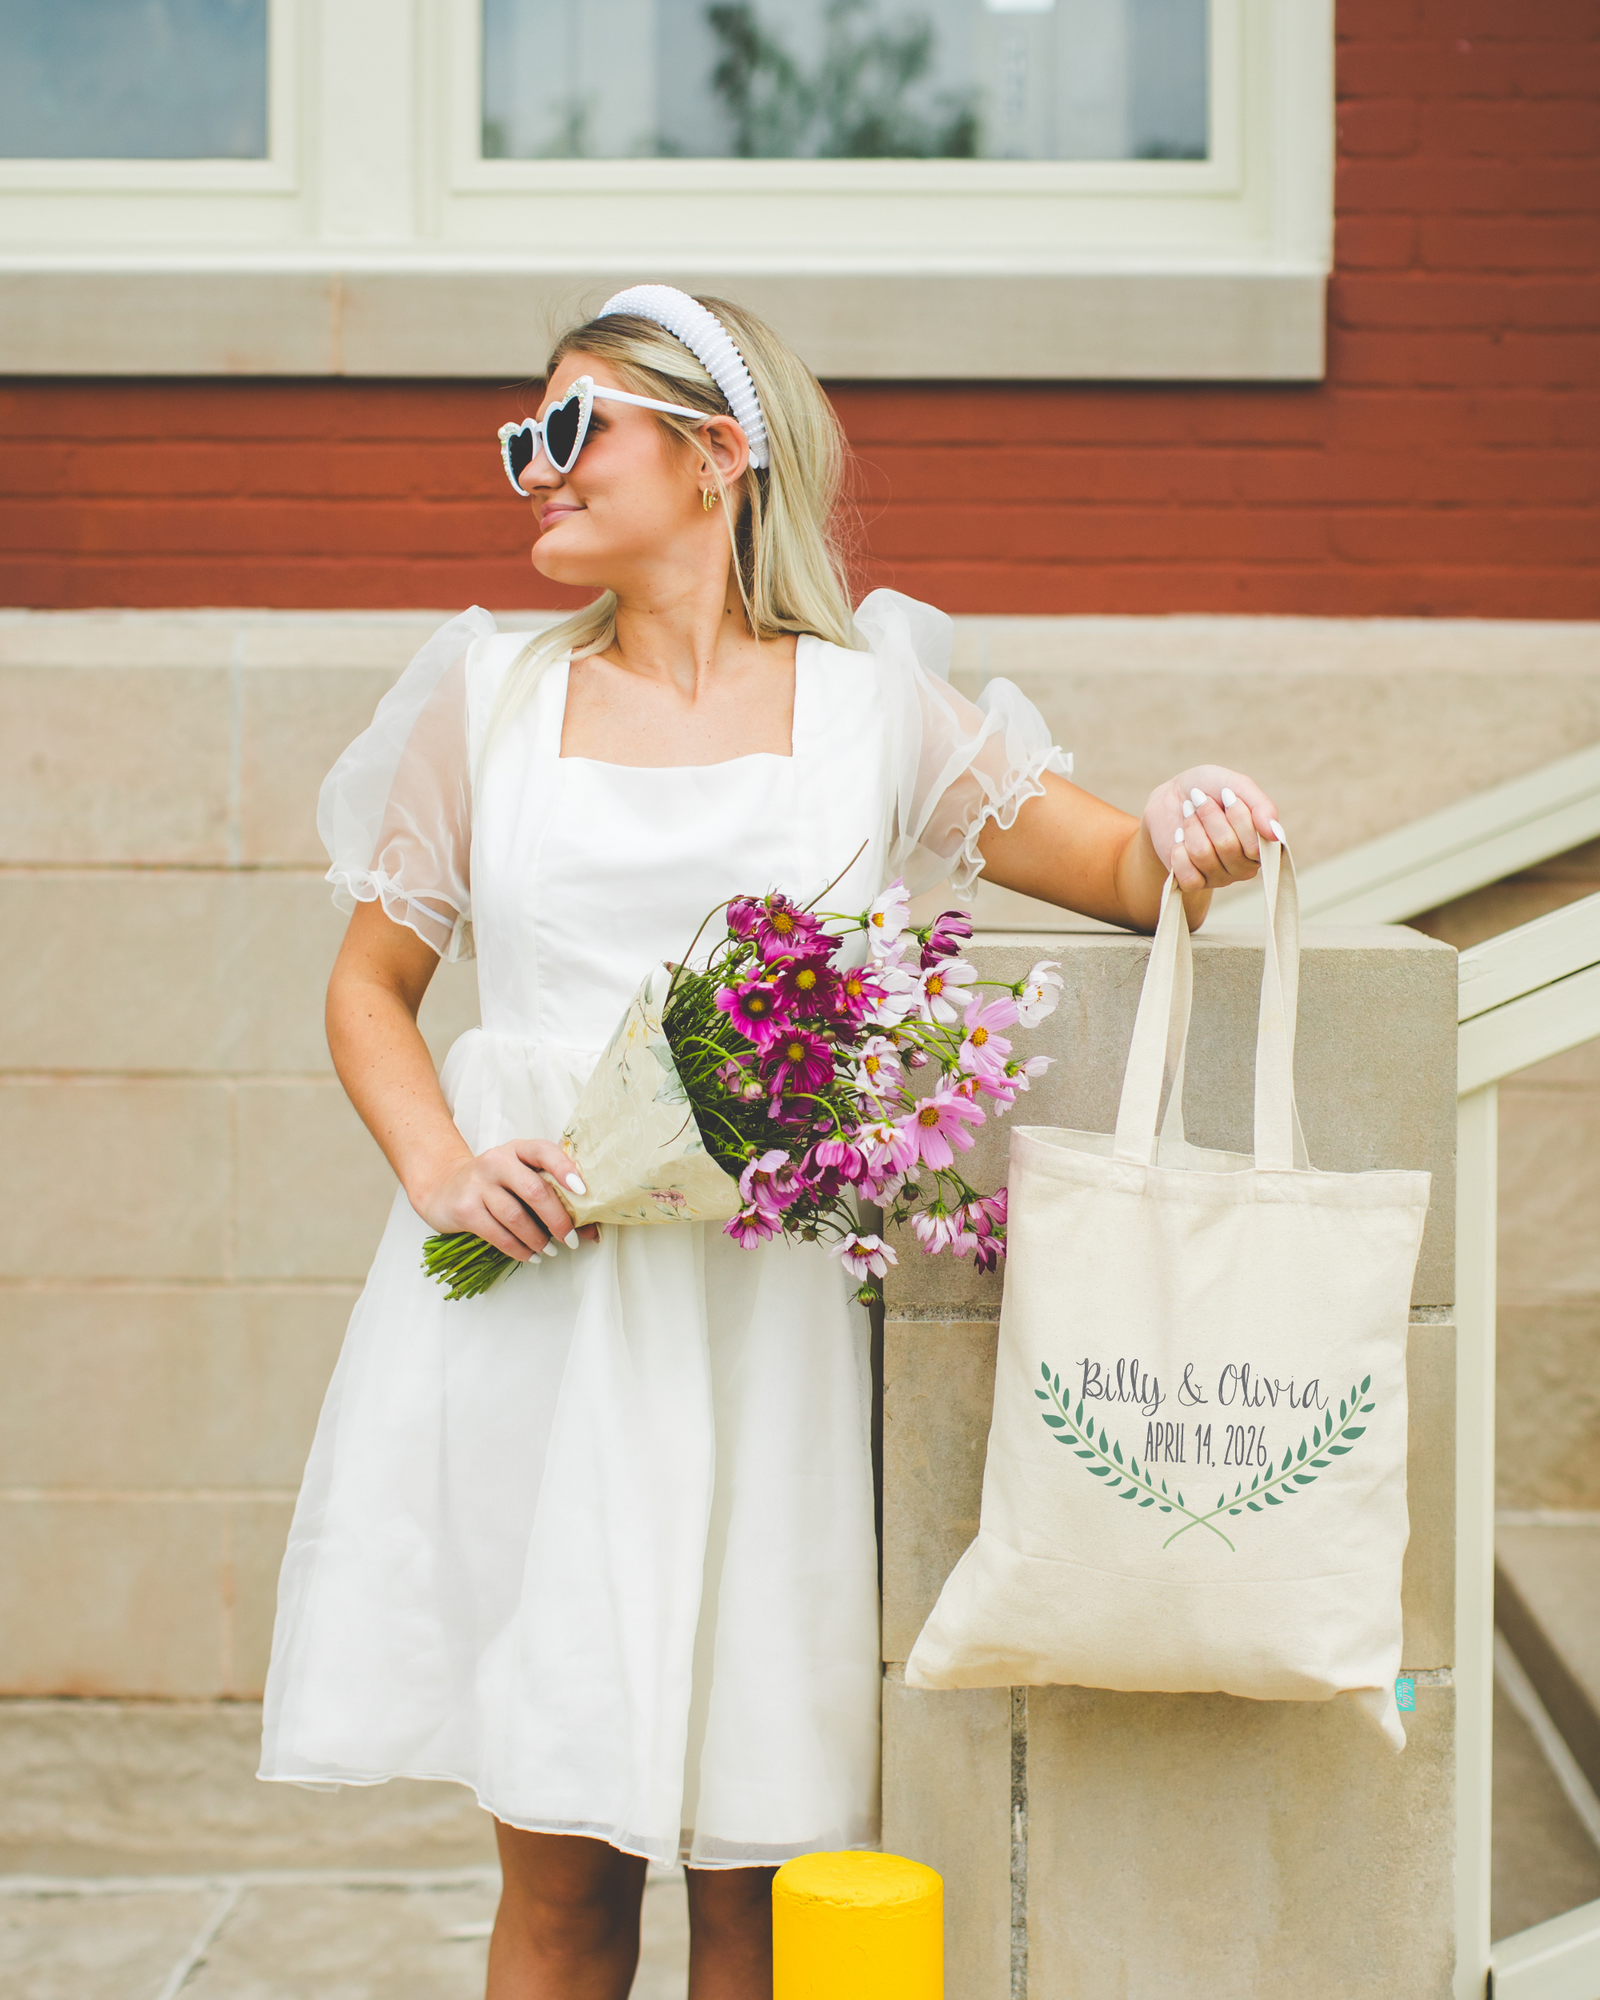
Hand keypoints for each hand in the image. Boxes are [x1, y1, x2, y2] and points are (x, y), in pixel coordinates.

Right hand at [413, 1139, 600, 1261]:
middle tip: (570, 1239)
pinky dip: (518, 1249)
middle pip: (534, 1190)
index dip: (565, 1169)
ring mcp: (478, 1184)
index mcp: (518, 1150)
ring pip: (516, 1215)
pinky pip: (497, 1234)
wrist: (443, 1187)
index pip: (544, 1151)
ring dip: (538, 1238)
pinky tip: (529, 1255)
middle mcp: (497, 1161)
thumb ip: (552, 1197)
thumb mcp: (521, 1180)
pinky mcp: (465, 1209)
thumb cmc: (495, 1186)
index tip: (582, 1190)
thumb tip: (592, 1231)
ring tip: (549, 1250)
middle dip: (557, 1219)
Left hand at [1142, 767, 1281, 910]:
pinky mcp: (1193, 883)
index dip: (1238, 815)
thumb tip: (1275, 834)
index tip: (1225, 793)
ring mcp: (1220, 878)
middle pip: (1227, 846)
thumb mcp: (1237, 785)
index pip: (1256, 844)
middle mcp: (1245, 866)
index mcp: (1262, 845)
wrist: (1171, 796)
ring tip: (1188, 814)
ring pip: (1203, 855)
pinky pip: (1187, 875)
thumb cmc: (1210, 789)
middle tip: (1199, 800)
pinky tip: (1179, 837)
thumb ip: (1261, 806)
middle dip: (1209, 816)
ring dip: (1191, 827)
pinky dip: (1178, 849)